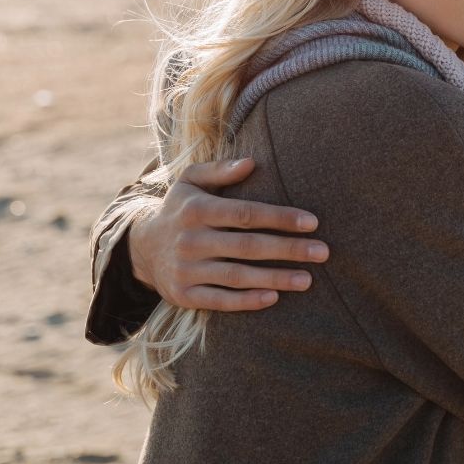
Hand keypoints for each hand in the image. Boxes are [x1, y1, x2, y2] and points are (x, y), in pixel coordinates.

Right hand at [129, 158, 328, 310]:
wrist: (141, 249)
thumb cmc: (180, 210)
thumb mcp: (190, 181)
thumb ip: (220, 170)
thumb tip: (252, 162)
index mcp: (196, 210)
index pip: (246, 214)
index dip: (280, 218)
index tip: (312, 223)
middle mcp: (191, 241)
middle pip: (248, 246)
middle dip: (289, 249)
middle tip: (323, 252)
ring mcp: (186, 270)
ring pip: (237, 276)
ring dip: (275, 278)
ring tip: (308, 279)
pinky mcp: (184, 295)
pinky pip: (219, 300)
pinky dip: (247, 301)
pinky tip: (273, 298)